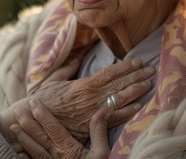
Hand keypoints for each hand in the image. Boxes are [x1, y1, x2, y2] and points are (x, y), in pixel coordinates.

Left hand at [11, 99, 110, 158]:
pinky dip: (24, 158)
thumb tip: (103, 110)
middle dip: (28, 123)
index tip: (33, 102)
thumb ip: (99, 132)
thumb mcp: (102, 153)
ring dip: (23, 138)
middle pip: (40, 137)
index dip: (42, 114)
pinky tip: (16, 151)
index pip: (53, 128)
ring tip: (13, 126)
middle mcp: (57, 157)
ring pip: (33, 150)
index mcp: (70, 150)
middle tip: (19, 110)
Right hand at [30, 58, 153, 140]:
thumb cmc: (43, 99)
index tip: (138, 61)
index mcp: (83, 84)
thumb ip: (66, 69)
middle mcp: (91, 96)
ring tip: (149, 84)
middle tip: (152, 70)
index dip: (126, 66)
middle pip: (119, 84)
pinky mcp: (92, 126)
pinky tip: (138, 106)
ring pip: (120, 99)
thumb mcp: (53, 80)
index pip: (110, 72)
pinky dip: (127, 112)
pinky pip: (114, 119)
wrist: (33, 119)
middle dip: (137, 76)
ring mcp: (93, 112)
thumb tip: (76, 60)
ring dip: (136, 91)